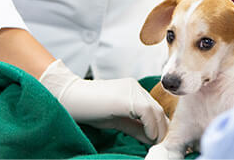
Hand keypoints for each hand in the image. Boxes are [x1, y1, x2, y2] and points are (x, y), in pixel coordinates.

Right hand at [40, 59, 167, 143]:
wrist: (70, 98)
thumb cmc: (90, 109)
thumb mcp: (117, 121)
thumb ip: (135, 127)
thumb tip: (153, 139)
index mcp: (133, 90)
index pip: (154, 108)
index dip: (160, 126)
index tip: (159, 141)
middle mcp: (135, 87)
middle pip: (158, 110)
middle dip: (162, 129)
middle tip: (161, 146)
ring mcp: (131, 90)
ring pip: (155, 111)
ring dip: (159, 130)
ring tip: (156, 144)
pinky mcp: (126, 97)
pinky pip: (147, 112)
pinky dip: (151, 126)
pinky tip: (149, 137)